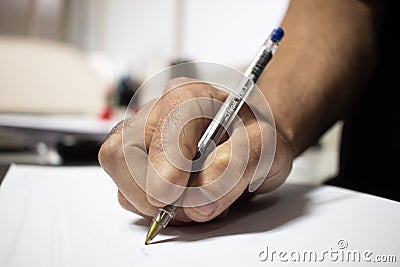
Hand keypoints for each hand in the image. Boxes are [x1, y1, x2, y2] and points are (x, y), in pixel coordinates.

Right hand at [98, 77, 292, 223]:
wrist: (247, 139)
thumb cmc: (253, 135)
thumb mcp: (262, 146)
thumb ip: (232, 169)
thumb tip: (197, 205)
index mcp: (190, 96)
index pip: (163, 129)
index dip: (166, 166)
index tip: (171, 196)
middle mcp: (157, 111)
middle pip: (122, 152)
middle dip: (152, 192)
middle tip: (190, 206)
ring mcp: (141, 136)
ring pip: (120, 175)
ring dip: (154, 203)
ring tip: (194, 200)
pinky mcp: (135, 159)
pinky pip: (126, 191)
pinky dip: (152, 207)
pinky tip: (181, 199)